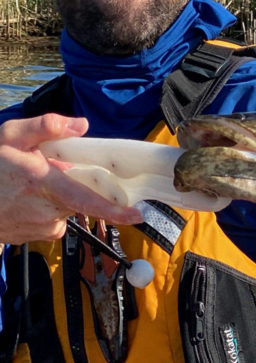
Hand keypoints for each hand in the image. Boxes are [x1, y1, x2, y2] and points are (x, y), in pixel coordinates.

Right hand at [0, 114, 142, 243]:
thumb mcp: (11, 136)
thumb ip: (45, 126)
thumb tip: (82, 125)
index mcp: (41, 183)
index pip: (84, 200)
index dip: (113, 210)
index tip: (137, 215)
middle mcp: (43, 210)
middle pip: (81, 199)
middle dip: (77, 185)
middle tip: (54, 171)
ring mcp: (38, 227)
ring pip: (67, 210)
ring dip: (60, 198)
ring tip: (33, 187)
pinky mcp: (34, 237)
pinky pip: (55, 221)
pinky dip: (49, 210)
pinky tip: (29, 201)